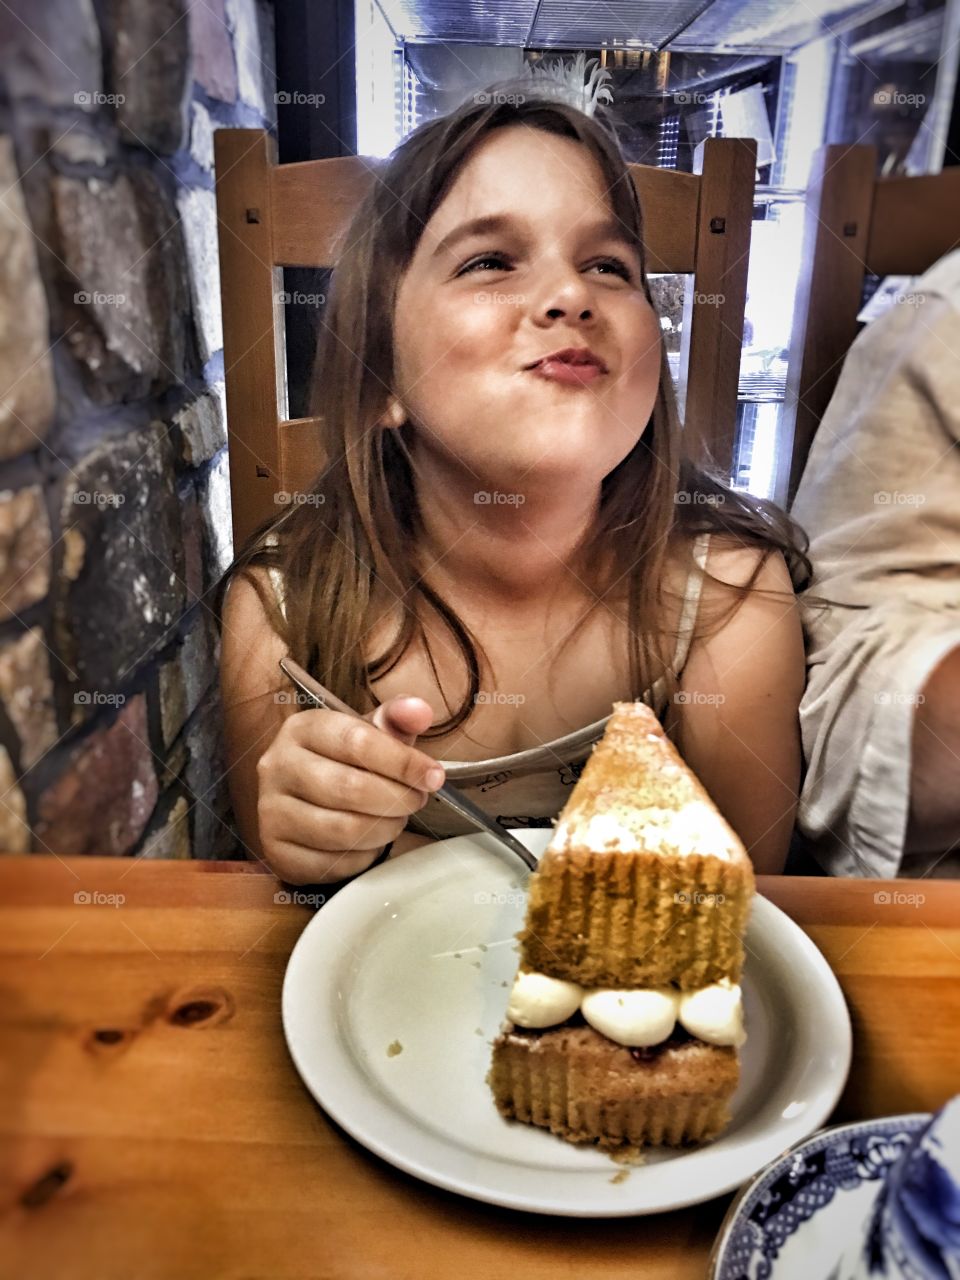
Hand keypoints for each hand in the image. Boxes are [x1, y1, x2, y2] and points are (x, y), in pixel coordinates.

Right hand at [256, 696, 443, 883]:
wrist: (307, 800)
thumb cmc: (344, 763)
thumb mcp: (369, 732)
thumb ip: (397, 718)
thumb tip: (420, 711)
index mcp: (302, 728)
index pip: (357, 741)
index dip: (403, 762)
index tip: (433, 776)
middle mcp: (277, 767)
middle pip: (350, 788)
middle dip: (397, 798)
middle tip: (416, 800)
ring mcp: (271, 812)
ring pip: (343, 830)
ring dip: (385, 829)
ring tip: (395, 819)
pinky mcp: (277, 852)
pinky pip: (333, 863)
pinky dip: (363, 857)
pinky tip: (370, 842)